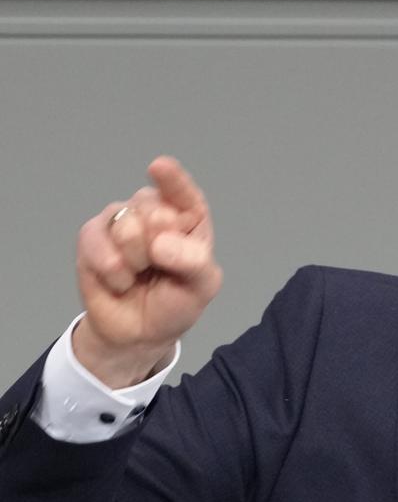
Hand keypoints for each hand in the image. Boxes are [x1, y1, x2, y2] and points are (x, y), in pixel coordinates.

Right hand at [74, 156, 221, 386]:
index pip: (183, 193)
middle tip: (160, 269)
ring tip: (140, 276)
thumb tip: (161, 244)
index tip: (160, 168)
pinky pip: (98, 243)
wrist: (140, 333)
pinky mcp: (92, 236)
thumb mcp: (201, 288)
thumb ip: (194, 262)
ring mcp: (120, 221)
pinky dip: (113, 272)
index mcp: (186, 220)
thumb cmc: (175, 304)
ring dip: (136, 262)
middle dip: (160, 249)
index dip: (172, 181)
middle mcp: (152, 212)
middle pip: (153, 210)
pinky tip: (119, 281)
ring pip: (126, 226)